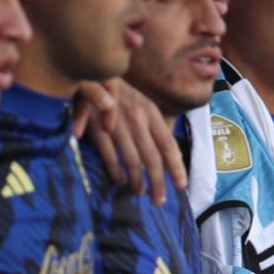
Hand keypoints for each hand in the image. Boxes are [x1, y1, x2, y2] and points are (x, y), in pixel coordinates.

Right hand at [78, 79, 185, 204]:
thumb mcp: (142, 105)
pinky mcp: (98, 127)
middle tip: (158, 201)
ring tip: (139, 192)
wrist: (91, 72)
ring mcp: (118, 123)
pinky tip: (119, 181)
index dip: (175, 166)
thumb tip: (172, 153)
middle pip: (151, 158)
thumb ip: (155, 128)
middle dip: (157, 183)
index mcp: (151, 113)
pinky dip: (115, 171)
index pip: (168, 144)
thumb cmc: (120, 93)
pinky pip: (109, 155)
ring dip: (136, 181)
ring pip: (132, 160)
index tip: (181, 185)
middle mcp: (138, 118)